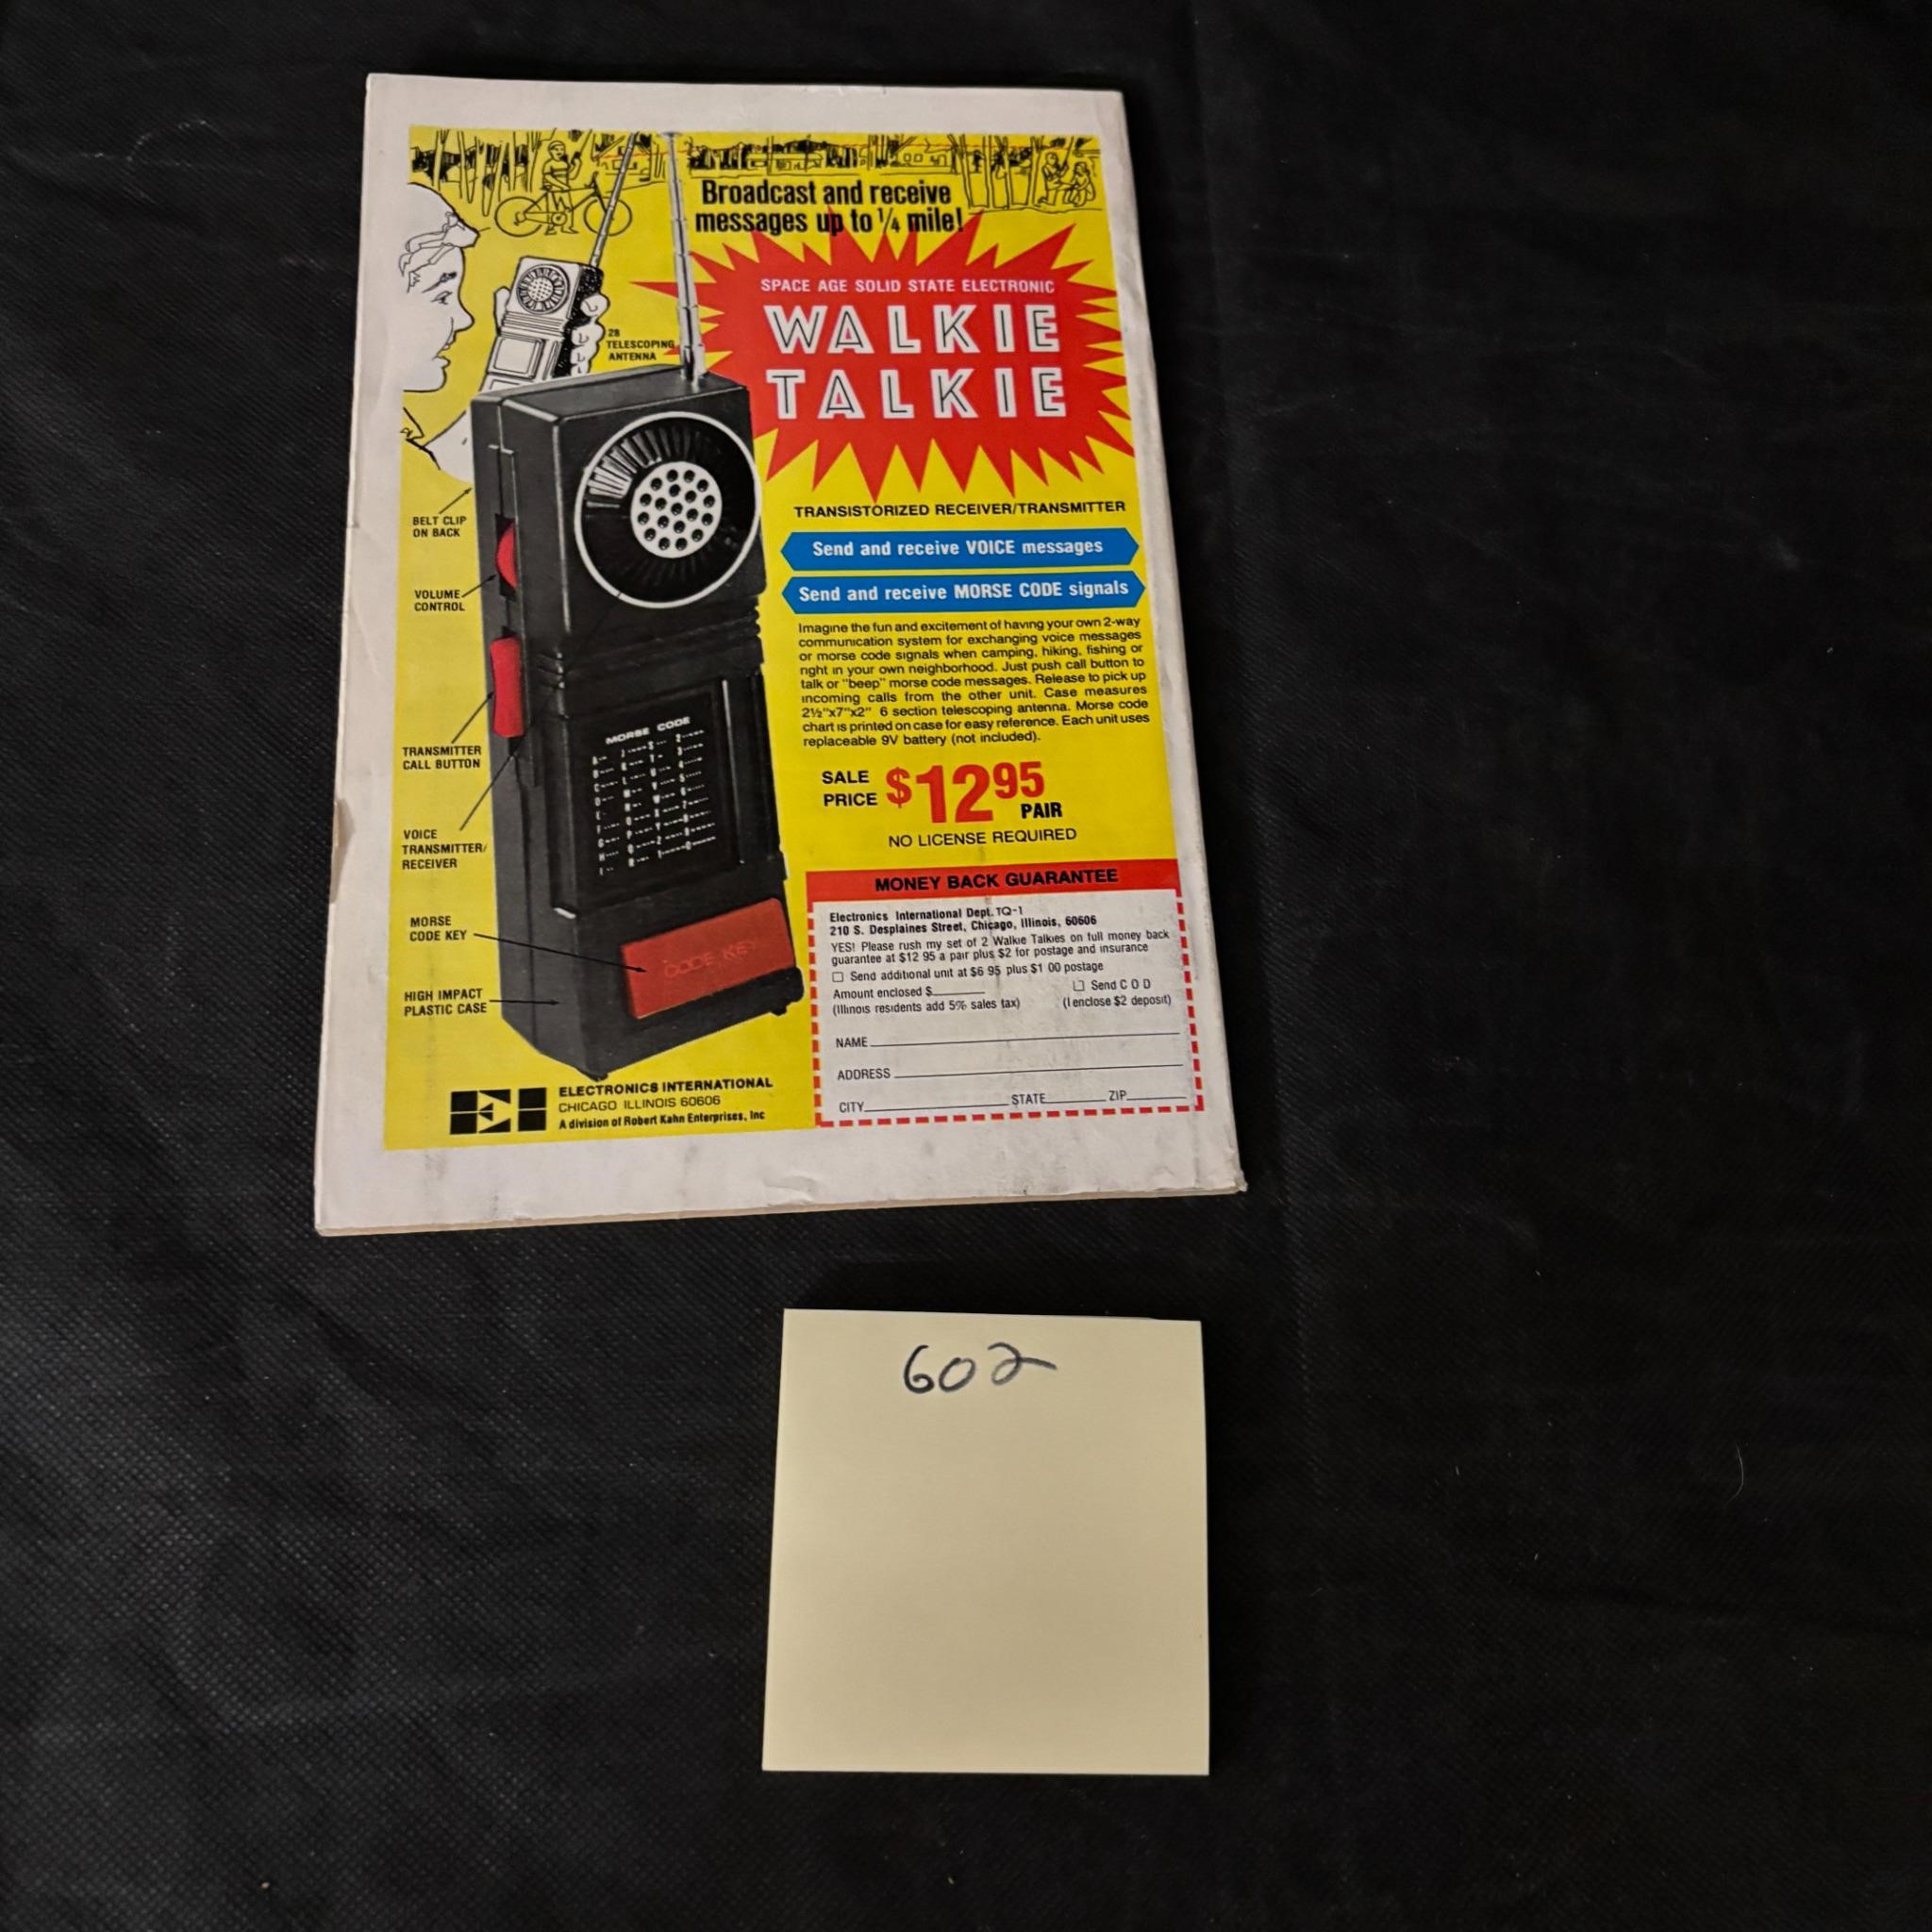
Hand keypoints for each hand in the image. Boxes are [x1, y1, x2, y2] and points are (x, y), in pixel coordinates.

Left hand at [489, 286, 608, 378]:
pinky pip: (584, 367)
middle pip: (595, 326)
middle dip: (592, 328)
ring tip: (573, 351)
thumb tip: (502, 292)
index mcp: (567, 314)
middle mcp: (575, 331)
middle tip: (577, 332)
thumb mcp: (509, 323)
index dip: (593, 302)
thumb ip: (507, 306)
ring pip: (592, 347)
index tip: (585, 304)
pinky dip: (580, 365)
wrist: (516, 375)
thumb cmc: (518, 346)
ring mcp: (576, 351)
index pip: (589, 303)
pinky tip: (572, 363)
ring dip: (585, 348)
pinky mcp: (574, 369)